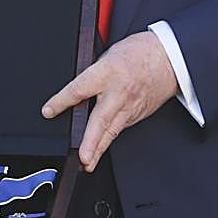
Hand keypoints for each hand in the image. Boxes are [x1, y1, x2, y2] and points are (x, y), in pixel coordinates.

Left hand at [41, 31, 177, 171]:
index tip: (48, 111)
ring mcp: (130, 106)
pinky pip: (120, 128)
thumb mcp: (109, 54)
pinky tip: (99, 148)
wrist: (169, 58)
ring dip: (99, 149)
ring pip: (112, 132)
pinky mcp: (138, 115)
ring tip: (87, 164)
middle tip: (83, 158)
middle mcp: (119, 92)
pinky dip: (109, 139)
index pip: (80, 89)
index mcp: (108, 71)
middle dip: (91, 142)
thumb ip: (92, 73)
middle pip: (101, 120)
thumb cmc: (138, 52)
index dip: (62, 101)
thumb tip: (76, 89)